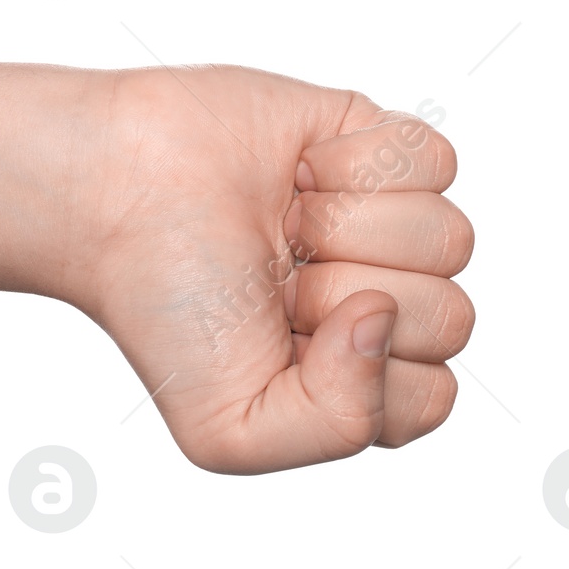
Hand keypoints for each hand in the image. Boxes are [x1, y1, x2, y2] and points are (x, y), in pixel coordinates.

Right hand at [66, 66, 469, 473]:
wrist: (117, 191)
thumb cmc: (165, 306)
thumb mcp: (232, 429)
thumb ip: (337, 426)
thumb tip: (386, 317)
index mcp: (363, 377)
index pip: (431, 393)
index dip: (359, 370)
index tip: (282, 339)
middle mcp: (387, 297)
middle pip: (451, 314)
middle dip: (347, 293)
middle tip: (275, 276)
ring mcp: (387, 219)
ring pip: (450, 236)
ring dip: (350, 225)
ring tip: (286, 222)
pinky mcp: (378, 140)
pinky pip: (436, 158)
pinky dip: (361, 160)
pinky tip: (304, 169)